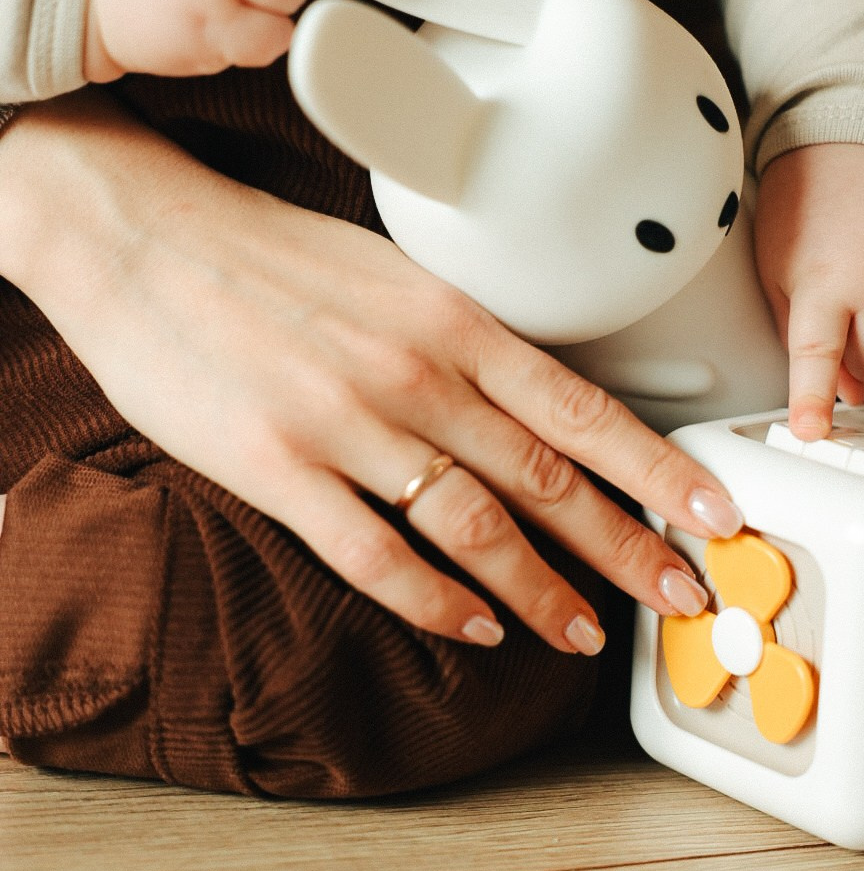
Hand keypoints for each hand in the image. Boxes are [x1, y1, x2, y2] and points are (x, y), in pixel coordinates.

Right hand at [5, 96, 744, 654]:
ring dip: (540, 589)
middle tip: (678, 594)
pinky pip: (372, 554)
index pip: (582, 406)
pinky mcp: (278, 469)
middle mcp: (415, 373)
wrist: (147, 237)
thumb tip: (534, 405)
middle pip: (547, 477)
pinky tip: (471, 628)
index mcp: (450, 319)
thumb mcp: (390, 274)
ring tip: (583, 633)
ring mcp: (347, 424)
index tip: (709, 510)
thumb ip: (462, 342)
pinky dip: (430, 600)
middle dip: (626, 546)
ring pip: (474, 526)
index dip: (656, 469)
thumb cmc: (268, 254)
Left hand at [754, 142, 863, 438]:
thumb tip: (845, 393)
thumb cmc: (806, 206)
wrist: (853, 139)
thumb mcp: (779, 269)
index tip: (813, 433)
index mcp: (822, 283)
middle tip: (848, 316)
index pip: (817, 358)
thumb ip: (801, 335)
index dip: (813, 400)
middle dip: (863, 354)